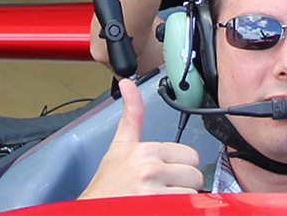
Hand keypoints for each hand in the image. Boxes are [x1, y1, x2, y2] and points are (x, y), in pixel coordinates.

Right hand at [79, 79, 202, 198]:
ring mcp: (153, 194)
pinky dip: (178, 210)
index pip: (191, 156)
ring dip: (180, 201)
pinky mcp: (157, 210)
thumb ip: (131, 114)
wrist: (91, 211)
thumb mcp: (119, 146)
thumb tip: (128, 84)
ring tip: (160, 200)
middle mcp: (151, 170)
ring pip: (192, 195)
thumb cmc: (106, 185)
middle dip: (182, 185)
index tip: (165, 174)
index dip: (180, 167)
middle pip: (195, 176)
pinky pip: (186, 209)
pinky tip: (161, 208)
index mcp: (147, 151)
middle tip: (162, 190)